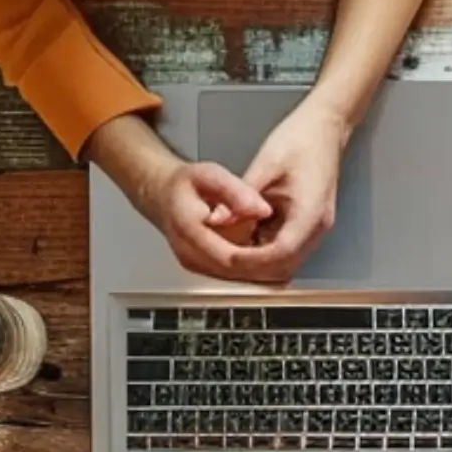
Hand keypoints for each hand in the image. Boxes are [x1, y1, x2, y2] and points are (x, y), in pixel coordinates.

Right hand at [90, 116, 281, 283]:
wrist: (161, 194)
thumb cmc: (183, 184)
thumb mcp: (210, 174)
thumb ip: (237, 191)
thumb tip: (262, 209)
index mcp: (189, 230)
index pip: (230, 257)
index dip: (259, 258)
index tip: (282, 249)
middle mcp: (188, 252)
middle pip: (234, 272)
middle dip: (263, 267)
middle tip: (291, 255)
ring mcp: (192, 263)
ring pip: (232, 277)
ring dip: (257, 270)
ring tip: (282, 255)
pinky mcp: (199, 267)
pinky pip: (228, 273)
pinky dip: (248, 267)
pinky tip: (264, 255)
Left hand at [230, 97, 349, 282]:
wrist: (324, 126)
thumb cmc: (301, 138)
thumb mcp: (265, 165)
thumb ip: (240, 196)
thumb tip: (217, 220)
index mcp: (310, 212)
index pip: (280, 252)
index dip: (252, 260)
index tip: (226, 256)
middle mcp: (317, 225)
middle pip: (285, 264)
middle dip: (253, 267)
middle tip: (222, 259)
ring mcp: (315, 226)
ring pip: (286, 260)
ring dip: (259, 261)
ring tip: (229, 250)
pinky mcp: (308, 222)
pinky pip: (286, 247)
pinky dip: (264, 249)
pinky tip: (243, 238)